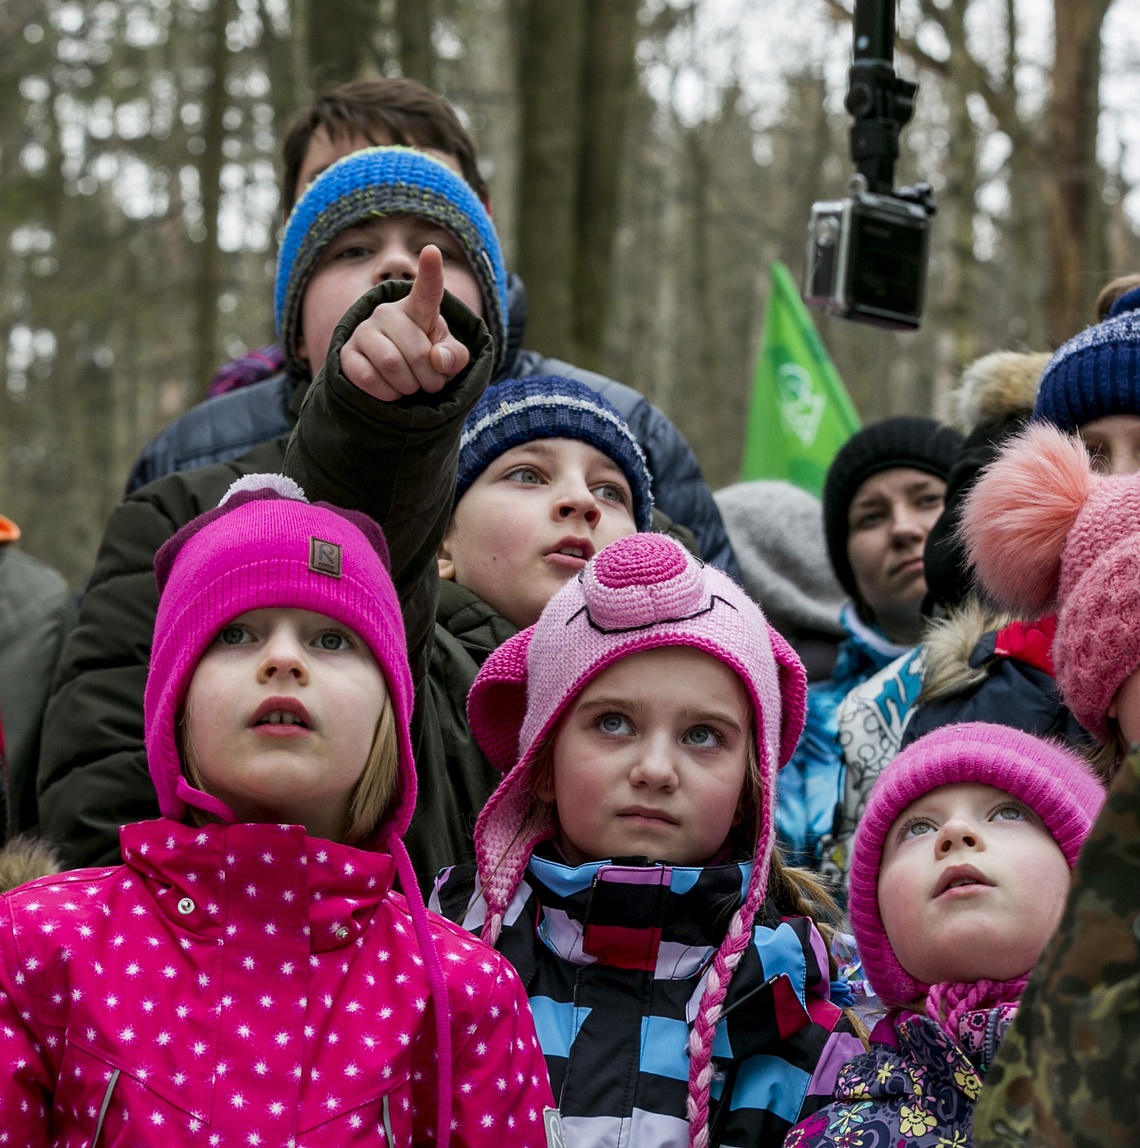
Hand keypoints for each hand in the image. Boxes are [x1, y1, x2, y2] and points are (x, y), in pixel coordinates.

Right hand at [339, 245, 470, 400]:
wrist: (392, 378)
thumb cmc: (426, 359)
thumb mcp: (448, 357)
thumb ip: (455, 356)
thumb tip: (439, 360)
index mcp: (418, 309)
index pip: (427, 289)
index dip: (431, 272)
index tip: (432, 251)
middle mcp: (387, 313)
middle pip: (417, 352)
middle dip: (430, 379)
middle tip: (431, 384)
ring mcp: (364, 331)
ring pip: (391, 365)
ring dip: (409, 387)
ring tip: (411, 387)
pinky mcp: (346, 353)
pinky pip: (368, 379)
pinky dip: (387, 394)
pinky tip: (391, 390)